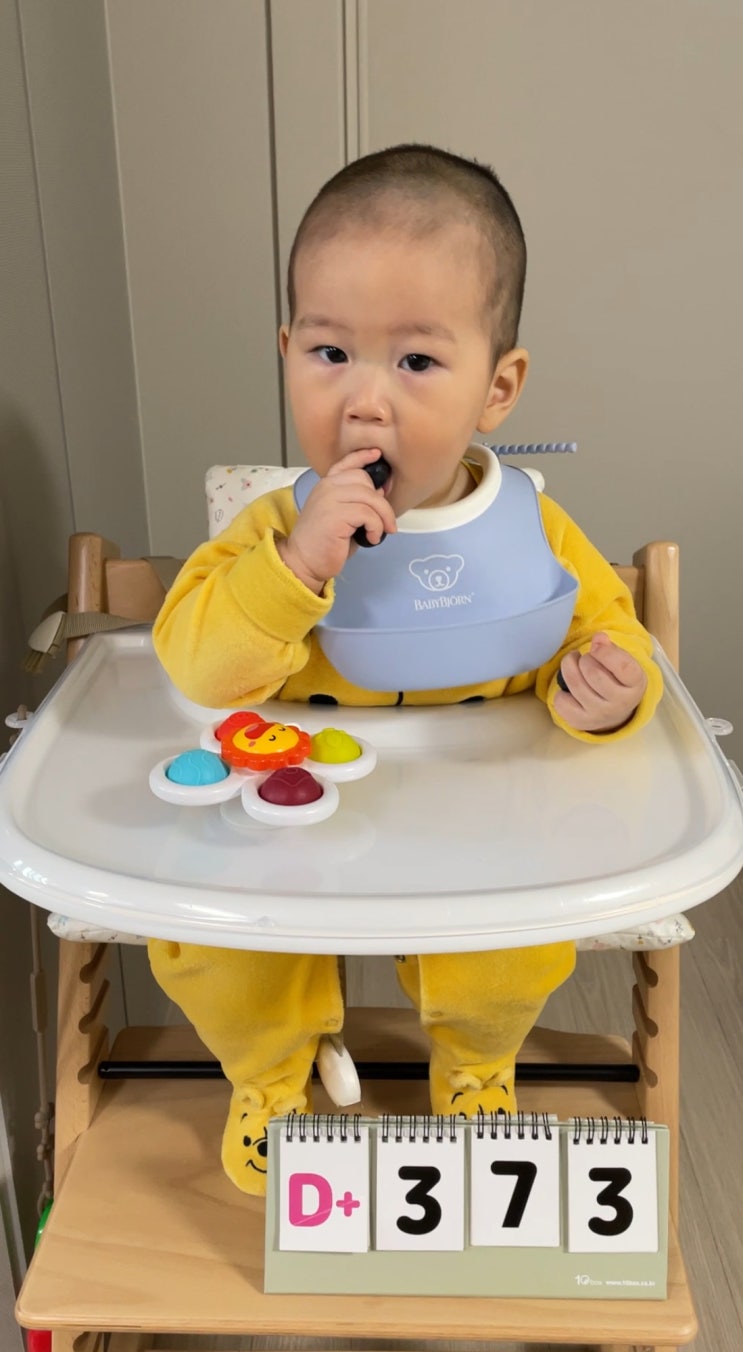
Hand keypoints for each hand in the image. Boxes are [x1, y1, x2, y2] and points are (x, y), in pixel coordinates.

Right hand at [276, 449, 395, 593]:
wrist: (303, 562)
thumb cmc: (324, 544)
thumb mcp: (344, 519)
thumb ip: (360, 503)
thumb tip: (380, 493)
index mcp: (326, 485)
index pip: (346, 463)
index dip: (363, 457)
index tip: (378, 454)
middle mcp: (326, 487)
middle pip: (365, 480)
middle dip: (381, 502)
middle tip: (386, 522)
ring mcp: (329, 499)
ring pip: (370, 497)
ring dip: (382, 517)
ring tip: (379, 533)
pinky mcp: (335, 515)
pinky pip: (367, 514)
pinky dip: (376, 527)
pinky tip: (371, 539)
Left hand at [554, 632, 647, 733]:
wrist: (615, 713)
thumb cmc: (617, 679)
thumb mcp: (622, 662)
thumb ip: (611, 648)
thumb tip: (598, 638)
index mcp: (635, 684)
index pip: (623, 666)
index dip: (605, 651)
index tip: (596, 644)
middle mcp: (620, 703)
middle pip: (592, 672)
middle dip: (585, 658)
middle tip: (585, 658)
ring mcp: (600, 715)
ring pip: (575, 684)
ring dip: (569, 667)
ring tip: (573, 663)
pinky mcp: (581, 722)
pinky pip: (561, 701)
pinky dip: (561, 691)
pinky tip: (570, 689)